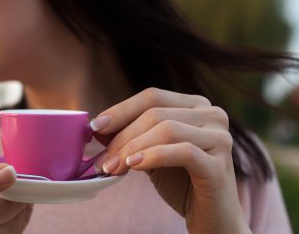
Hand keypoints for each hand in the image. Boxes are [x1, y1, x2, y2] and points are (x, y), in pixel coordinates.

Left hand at [92, 88, 250, 233]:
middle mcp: (213, 115)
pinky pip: (183, 152)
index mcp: (196, 106)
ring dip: (132, 148)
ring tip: (112, 168)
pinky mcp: (220, 164)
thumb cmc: (181, 182)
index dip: (121, 110)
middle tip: (101, 160)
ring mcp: (220, 138)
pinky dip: (153, 156)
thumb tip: (98, 128)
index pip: (152, 97)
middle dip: (122, 136)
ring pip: (167, 130)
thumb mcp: (150, 153)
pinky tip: (134, 166)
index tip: (95, 127)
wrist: (212, 217)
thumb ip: (131, 137)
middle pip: (156, 114)